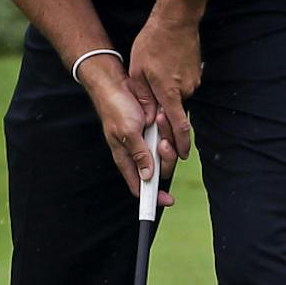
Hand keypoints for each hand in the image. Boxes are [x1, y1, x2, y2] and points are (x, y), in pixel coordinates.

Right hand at [76, 54, 176, 207]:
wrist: (116, 83)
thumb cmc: (116, 108)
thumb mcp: (127, 132)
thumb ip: (139, 154)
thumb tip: (147, 176)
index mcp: (127, 158)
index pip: (140, 185)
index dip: (154, 196)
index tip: (167, 201)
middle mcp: (137, 152)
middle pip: (160, 169)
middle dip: (166, 158)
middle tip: (162, 143)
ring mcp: (146, 141)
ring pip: (166, 152)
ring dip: (167, 138)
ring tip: (159, 122)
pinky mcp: (154, 130)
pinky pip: (169, 136)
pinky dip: (168, 129)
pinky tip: (160, 117)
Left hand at [129, 2, 202, 175]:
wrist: (176, 20)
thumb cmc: (153, 43)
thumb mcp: (138, 71)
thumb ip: (144, 98)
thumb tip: (148, 119)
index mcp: (169, 92)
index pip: (178, 126)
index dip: (180, 144)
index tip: (181, 156)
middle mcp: (185, 90)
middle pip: (176, 113)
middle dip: (167, 119)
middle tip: (155, 111)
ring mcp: (192, 82)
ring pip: (178, 99)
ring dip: (168, 98)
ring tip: (155, 79)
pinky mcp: (195, 74)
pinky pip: (182, 87)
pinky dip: (173, 87)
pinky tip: (164, 71)